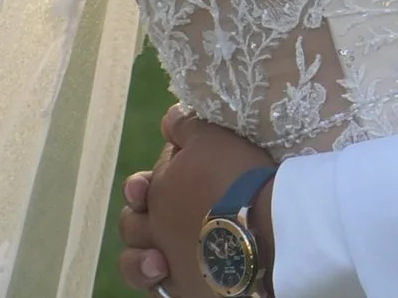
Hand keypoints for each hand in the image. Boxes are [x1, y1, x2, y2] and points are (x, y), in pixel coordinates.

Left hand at [118, 104, 275, 293]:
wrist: (264, 227)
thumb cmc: (236, 178)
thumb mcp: (213, 138)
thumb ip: (185, 126)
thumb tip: (169, 117)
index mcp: (155, 194)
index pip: (141, 188)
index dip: (146, 182)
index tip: (161, 177)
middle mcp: (153, 231)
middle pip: (132, 226)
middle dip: (139, 217)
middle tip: (164, 216)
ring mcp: (168, 264)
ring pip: (138, 266)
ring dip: (141, 261)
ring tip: (157, 262)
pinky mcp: (188, 289)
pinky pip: (166, 288)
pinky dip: (170, 280)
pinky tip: (184, 271)